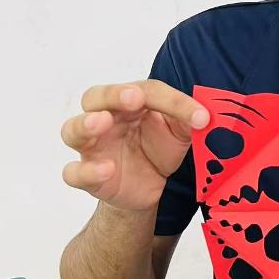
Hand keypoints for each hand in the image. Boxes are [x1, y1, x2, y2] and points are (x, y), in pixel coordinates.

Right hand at [61, 81, 208, 211]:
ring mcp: (94, 147)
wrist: (150, 187)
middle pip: (96, 97)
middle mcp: (107, 119)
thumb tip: (205, 116)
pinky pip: (74, 172)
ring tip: (101, 123)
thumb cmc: (159, 149)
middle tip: (133, 98)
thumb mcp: (180, 133)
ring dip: (85, 124)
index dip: (172, 101)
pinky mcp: (89, 176)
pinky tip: (107, 169)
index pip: (147, 91)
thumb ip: (189, 121)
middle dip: (113, 95)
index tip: (199, 116)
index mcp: (130, 103)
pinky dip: (86, 170)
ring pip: (72, 130)